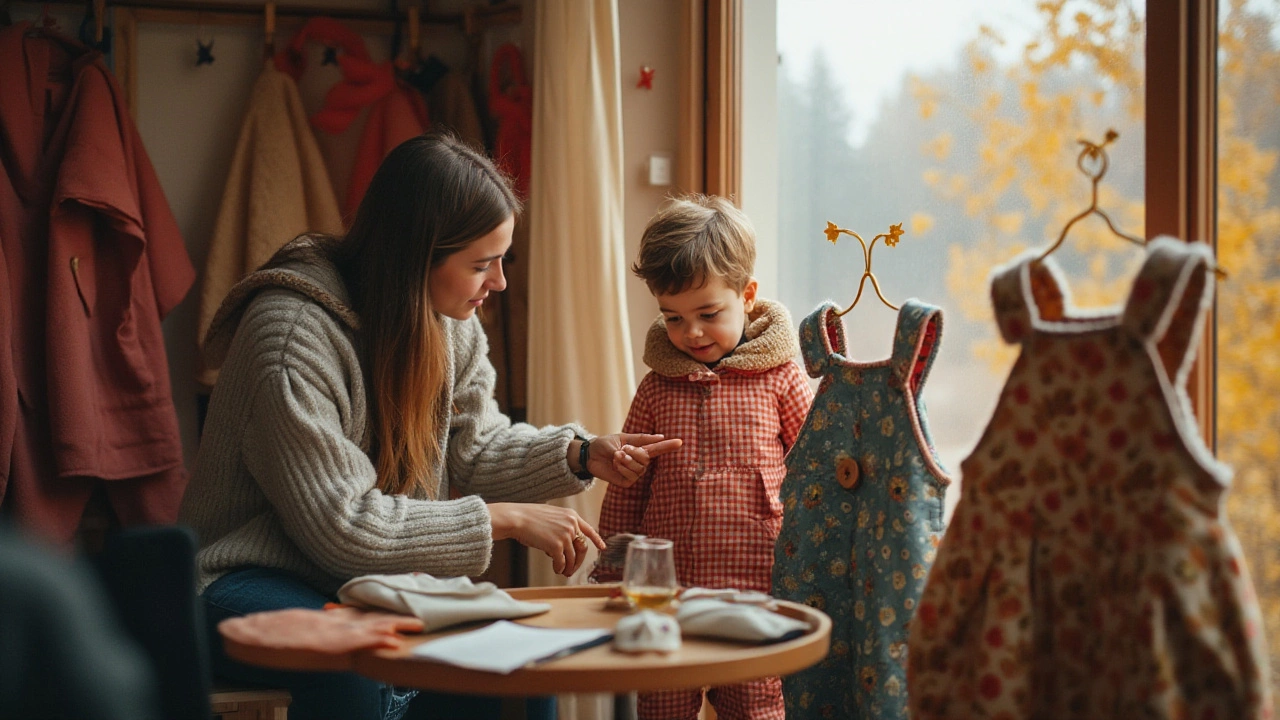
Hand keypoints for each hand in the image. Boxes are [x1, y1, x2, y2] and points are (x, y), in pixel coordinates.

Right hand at [488, 503, 605, 576]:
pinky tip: (556, 569)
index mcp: (571, 515)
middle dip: (579, 561)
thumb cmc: (528, 517)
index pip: (589, 529)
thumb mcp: (551, 515)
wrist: (517, 518)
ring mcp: (565, 535)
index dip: (597, 540)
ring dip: (569, 567)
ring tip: (563, 572)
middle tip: (573, 569)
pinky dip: (559, 567)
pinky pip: (562, 562)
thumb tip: (567, 545)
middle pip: (582, 548)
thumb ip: (562, 525)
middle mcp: (572, 525)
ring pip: (572, 557)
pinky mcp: (557, 546)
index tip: (602, 547)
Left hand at [588, 434, 682, 487]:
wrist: (589, 454)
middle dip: (636, 453)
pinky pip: (631, 476)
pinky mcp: (626, 482)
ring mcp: (633, 473)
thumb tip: (660, 437)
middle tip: (623, 449)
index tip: (680, 442)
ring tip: (617, 455)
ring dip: (627, 460)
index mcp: (640, 449)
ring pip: (640, 468)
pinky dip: (623, 468)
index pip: (658, 449)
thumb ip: (641, 439)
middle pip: (647, 459)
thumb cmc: (605, 444)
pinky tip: (616, 464)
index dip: (669, 446)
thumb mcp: (622, 438)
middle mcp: (639, 462)